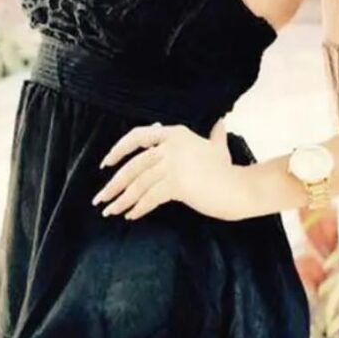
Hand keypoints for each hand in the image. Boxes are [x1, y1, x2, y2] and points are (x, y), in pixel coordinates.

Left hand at [91, 119, 247, 222]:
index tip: (105, 164)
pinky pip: (150, 198)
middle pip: (133, 166)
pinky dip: (138, 208)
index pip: (138, 136)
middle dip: (113, 184)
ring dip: (121, 200)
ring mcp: (173, 165)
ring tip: (110, 211)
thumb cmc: (227, 170)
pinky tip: (131, 215)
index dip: (118, 150)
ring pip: (138, 184)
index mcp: (175, 133)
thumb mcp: (219, 146)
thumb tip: (221, 122)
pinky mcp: (176, 184)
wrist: (238, 188)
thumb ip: (215, 133)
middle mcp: (171, 146)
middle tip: (100, 199)